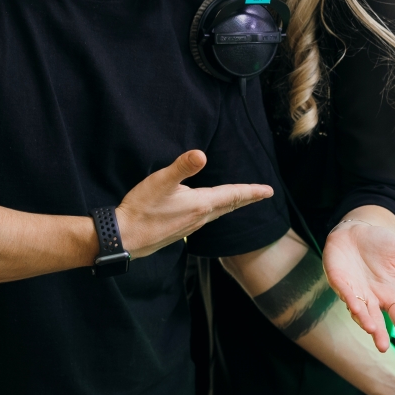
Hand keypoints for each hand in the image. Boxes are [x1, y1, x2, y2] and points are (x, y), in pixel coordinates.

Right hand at [115, 150, 272, 257]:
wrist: (124, 239)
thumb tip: (201, 154)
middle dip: (246, 199)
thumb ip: (182, 167)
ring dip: (231, 205)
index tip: (269, 191)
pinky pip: (205, 219)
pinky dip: (216, 212)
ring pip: (218, 214)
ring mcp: (190, 227)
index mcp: (200, 204)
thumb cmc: (141, 209)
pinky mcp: (180, 232)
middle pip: (229, 206)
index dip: (251, 192)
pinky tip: (209, 211)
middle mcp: (200, 218)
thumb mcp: (161, 182)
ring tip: (240, 200)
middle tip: (263, 195)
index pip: (232, 195)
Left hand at [323, 218, 394, 353]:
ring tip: (372, 328)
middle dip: (379, 334)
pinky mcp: (339, 281)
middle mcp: (371, 299)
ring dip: (364, 320)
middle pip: (376, 321)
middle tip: (383, 347)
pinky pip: (345, 293)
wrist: (357, 231)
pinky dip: (350, 300)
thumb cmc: (382, 245)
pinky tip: (355, 307)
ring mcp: (354, 292)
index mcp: (389, 295)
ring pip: (359, 311)